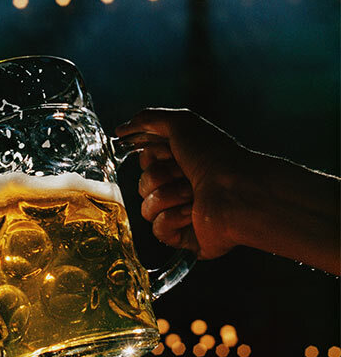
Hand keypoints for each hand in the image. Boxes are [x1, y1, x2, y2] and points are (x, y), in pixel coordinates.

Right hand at [116, 108, 248, 259]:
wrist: (237, 191)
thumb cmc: (215, 156)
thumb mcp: (181, 123)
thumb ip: (147, 120)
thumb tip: (121, 131)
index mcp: (182, 163)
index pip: (145, 161)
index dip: (154, 156)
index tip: (172, 153)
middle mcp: (181, 186)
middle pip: (142, 184)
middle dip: (161, 177)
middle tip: (187, 175)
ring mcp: (181, 213)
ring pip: (146, 207)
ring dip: (168, 197)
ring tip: (193, 195)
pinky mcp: (183, 236)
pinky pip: (158, 228)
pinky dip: (173, 218)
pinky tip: (192, 213)